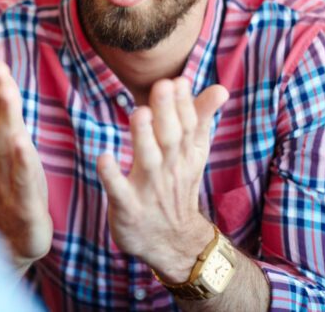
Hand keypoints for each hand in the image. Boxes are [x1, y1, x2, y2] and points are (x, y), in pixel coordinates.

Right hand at [0, 56, 52, 267]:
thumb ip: (1, 119)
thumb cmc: (14, 193)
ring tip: (5, 90)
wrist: (12, 244)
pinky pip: (21, 180)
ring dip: (5, 116)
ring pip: (6, 145)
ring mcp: (9, 183)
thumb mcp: (8, 154)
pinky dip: (19, 160)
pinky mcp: (24, 205)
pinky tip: (20, 142)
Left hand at [96, 77, 228, 281]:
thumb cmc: (177, 187)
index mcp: (185, 156)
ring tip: (139, 113)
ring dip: (143, 137)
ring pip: (148, 160)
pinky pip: (119, 191)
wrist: (174, 244)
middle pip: (170, 138)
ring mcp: (148, 190)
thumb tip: (220, 88)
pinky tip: (104, 157)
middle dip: (167, 112)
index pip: (188, 126)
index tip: (178, 80)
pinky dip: (111, 175)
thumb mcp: (194, 155)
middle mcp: (169, 170)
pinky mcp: (128, 208)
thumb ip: (201, 119)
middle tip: (162, 85)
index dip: (183, 104)